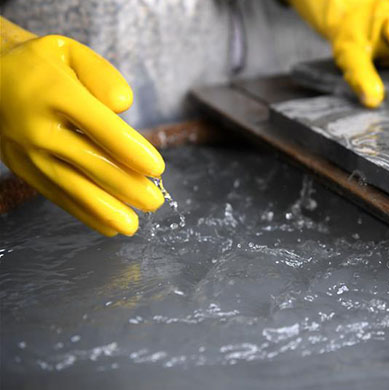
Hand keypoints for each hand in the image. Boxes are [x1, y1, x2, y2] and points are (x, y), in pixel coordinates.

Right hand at [0, 17, 164, 235]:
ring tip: (133, 224)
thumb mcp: (71, 52)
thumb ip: (101, 75)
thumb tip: (122, 105)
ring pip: (72, 187)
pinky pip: (57, 195)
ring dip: (105, 209)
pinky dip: (83, 213)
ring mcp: (27, 152)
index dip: (131, 150)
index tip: (157, 169)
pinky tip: (108, 226)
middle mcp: (38, 127)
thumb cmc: (43, 65)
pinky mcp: (23, 169)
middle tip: (155, 201)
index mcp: (55, 93)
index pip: (100, 127)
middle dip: (126, 186)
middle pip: (90, 162)